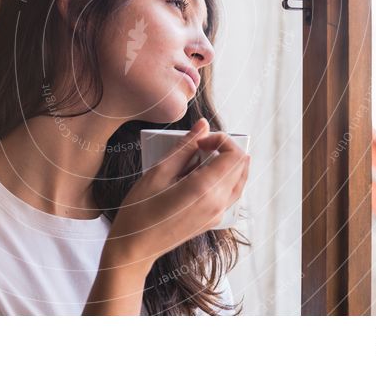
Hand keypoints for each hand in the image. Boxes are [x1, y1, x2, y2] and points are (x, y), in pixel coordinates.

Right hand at [103, 118, 249, 274]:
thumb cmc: (140, 211)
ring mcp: (217, 214)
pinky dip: (222, 178)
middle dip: (224, 149)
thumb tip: (202, 126)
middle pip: (241, 166)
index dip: (222, 140)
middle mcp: (218, 203)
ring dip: (225, 163)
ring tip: (197, 160)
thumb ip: (184, 147)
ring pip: (238, 180)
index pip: (236, 155)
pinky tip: (197, 176)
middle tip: (198, 147)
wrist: (134, 248)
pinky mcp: (212, 220)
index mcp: (206, 189)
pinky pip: (229, 193)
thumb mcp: (158, 172)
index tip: (200, 141)